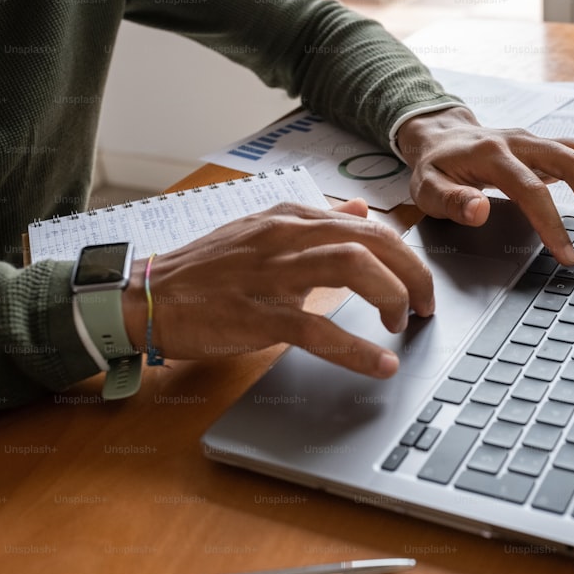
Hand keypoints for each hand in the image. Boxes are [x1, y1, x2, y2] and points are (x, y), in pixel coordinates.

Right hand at [120, 199, 433, 377]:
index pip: (368, 225)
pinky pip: (317, 328)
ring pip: (353, 267)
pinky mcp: (257, 312)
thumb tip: (359, 209)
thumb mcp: (264, 231)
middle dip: (411, 272)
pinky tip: (380, 365)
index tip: (419, 279)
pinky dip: (356, 349)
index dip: (404, 253)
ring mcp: (272, 273)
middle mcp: (286, 235)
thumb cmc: (208, 270)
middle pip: (372, 240)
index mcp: (291, 216)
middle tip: (425, 304)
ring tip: (404, 322)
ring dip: (391, 297)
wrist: (148, 296)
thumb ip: (315, 222)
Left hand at [396, 105, 573, 263]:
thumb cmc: (436, 167)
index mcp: (492, 155)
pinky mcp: (552, 147)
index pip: (532, 189)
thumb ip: (451, 201)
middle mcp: (523, 143)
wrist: (442, 136)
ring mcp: (541, 142)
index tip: (567, 255)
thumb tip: (479, 210)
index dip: (552, 224)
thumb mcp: (426, 189)